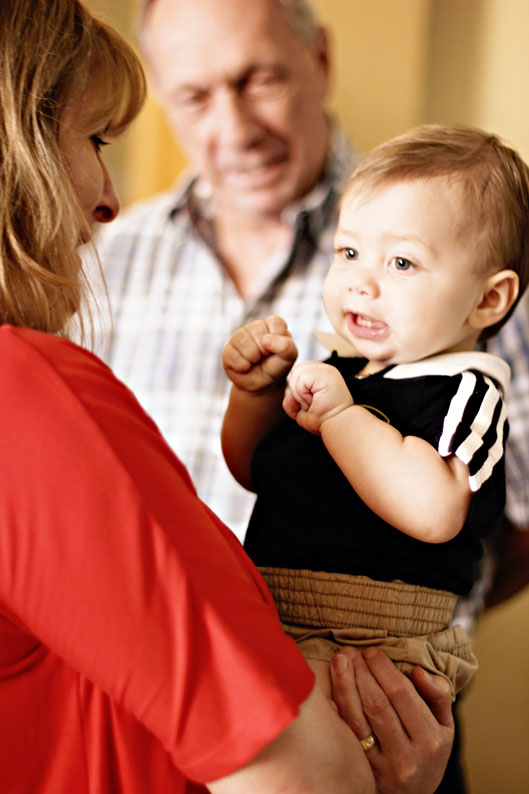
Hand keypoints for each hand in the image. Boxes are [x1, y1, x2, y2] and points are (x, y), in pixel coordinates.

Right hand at [222, 315, 296, 393]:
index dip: (277, 341)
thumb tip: (265, 339)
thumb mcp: (289, 358)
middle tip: (265, 358)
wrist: (263, 386)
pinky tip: (246, 367)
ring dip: (252, 358)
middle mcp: (254, 327)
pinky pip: (233, 356)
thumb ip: (286, 346)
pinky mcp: (227, 350)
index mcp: (272, 324)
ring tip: (255, 362)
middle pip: (258, 333)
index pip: (275, 323)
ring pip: (243, 342)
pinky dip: (242, 367)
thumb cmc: (276, 367)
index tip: (277, 350)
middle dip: (264, 351)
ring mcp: (239, 337)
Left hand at [284, 361, 352, 434]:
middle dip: (297, 391)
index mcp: (321, 374)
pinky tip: (315, 400)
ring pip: (297, 374)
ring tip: (314, 402)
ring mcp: (326, 370)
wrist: (339, 426)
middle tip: (312, 403)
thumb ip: (291, 402)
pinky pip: (300, 379)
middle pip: (295, 370)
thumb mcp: (301, 411)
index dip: (298, 389)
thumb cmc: (326, 420)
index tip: (312, 401)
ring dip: (300, 394)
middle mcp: (325, 369)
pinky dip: (303, 394)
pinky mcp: (326, 374)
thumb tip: (288, 396)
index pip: (298, 371)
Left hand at [330, 647, 453, 793]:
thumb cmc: (428, 750)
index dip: (384, 669)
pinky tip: (327, 693)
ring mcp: (382, 768)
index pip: (402, 694)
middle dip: (361, 672)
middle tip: (351, 651)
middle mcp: (407, 756)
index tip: (372, 651)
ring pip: (358, 719)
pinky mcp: (363, 773)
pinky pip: (346, 737)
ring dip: (345, 685)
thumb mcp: (445, 726)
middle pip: (377, 704)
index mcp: (430, 740)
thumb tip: (418, 671)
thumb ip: (438, 695)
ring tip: (339, 661)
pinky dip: (336, 713)